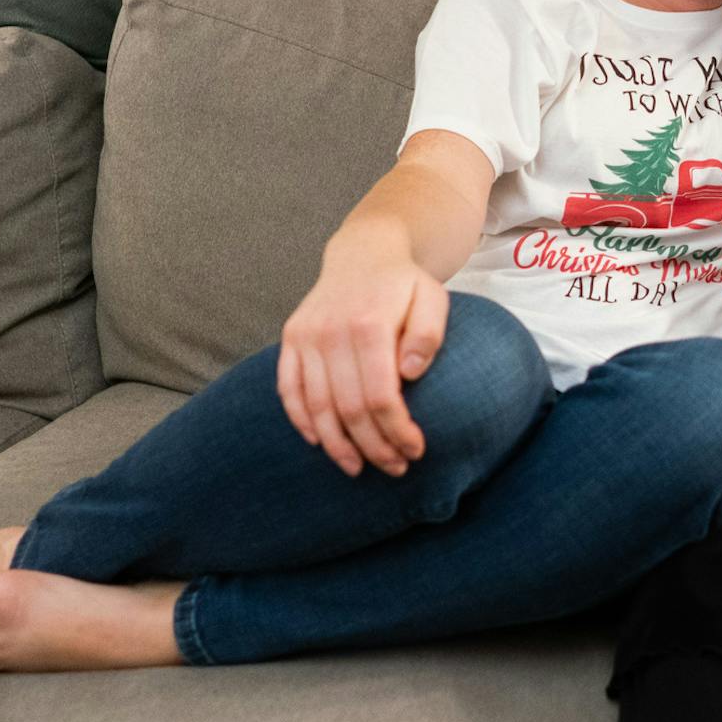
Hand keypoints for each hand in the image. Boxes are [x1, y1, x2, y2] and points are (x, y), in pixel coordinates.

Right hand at [275, 238, 448, 477]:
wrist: (363, 253)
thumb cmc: (404, 284)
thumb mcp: (433, 298)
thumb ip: (428, 333)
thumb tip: (410, 372)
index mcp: (368, 324)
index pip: (380, 396)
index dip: (397, 431)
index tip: (415, 451)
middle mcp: (330, 331)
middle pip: (348, 409)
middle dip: (373, 447)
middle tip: (395, 467)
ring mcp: (305, 336)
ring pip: (315, 406)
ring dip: (337, 445)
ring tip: (358, 468)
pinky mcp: (290, 339)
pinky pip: (288, 390)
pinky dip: (301, 421)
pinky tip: (320, 443)